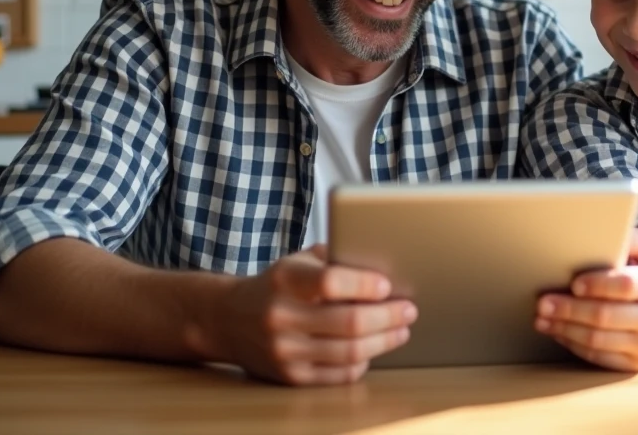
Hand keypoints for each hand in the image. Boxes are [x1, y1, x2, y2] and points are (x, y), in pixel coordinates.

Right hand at [215, 245, 416, 385]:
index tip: (387, 286)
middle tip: (409, 309)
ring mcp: (284, 351)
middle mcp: (281, 317)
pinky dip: (363, 361)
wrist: (228, 319)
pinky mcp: (290, 377)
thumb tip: (383, 267)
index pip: (331, 282)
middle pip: (349, 323)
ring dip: (384, 341)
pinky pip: (339, 374)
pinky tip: (374, 348)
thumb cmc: (276, 285)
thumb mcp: (297, 261)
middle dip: (388, 316)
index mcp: (285, 280)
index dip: (364, 285)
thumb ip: (334, 260)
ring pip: (349, 352)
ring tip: (401, 329)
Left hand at [534, 228, 637, 371]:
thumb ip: (628, 238)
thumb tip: (592, 236)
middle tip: (542, 303)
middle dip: (569, 310)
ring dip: (565, 331)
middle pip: (605, 317)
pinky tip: (560, 334)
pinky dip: (576, 347)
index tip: (573, 282)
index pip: (626, 285)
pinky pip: (603, 359)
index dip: (597, 284)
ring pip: (599, 341)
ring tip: (542, 320)